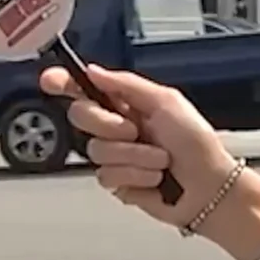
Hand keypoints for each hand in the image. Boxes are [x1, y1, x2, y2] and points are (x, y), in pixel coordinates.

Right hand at [39, 63, 242, 236]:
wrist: (208, 188)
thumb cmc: (196, 144)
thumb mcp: (166, 102)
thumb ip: (126, 84)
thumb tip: (93, 71)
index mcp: (126, 103)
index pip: (84, 89)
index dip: (63, 83)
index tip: (50, 81)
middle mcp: (115, 127)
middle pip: (81, 116)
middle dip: (108, 124)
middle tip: (135, 131)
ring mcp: (114, 156)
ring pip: (96, 151)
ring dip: (133, 156)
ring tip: (159, 161)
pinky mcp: (116, 182)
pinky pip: (106, 176)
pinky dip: (135, 176)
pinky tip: (153, 179)